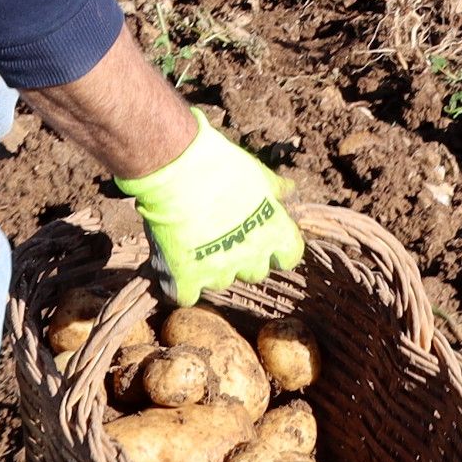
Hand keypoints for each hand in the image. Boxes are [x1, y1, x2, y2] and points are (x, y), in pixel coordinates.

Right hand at [114, 119, 304, 306]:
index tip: (260, 238)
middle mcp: (251, 257)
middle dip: (241, 258)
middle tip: (220, 234)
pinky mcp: (186, 279)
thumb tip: (290, 190)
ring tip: (191, 240)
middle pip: (254, 272)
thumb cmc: (220, 166)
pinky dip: (178, 285)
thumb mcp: (257, 174)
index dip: (274, 249)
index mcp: (274, 232)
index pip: (288, 257)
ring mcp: (219, 270)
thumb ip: (275, 188)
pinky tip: (171, 264)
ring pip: (219, 281)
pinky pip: (186, 296)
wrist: (177, 170)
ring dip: (209, 267)